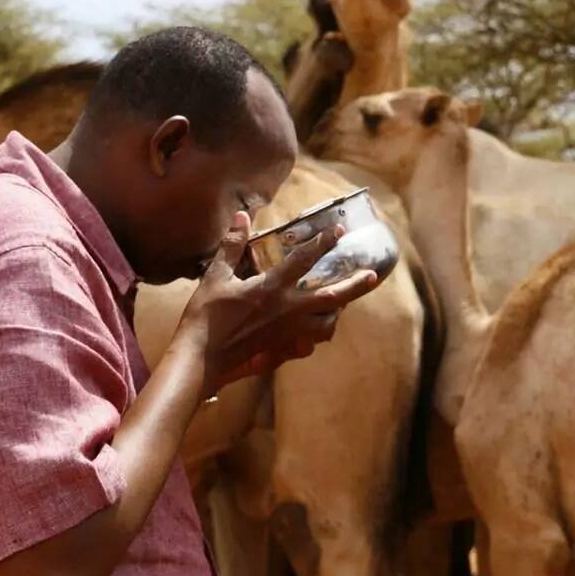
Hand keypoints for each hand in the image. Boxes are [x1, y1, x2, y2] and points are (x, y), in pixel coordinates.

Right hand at [177, 211, 377, 396]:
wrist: (201, 358)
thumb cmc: (205, 316)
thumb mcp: (215, 277)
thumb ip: (231, 246)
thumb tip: (242, 216)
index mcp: (271, 288)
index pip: (303, 261)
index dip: (322, 243)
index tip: (338, 231)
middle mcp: (286, 310)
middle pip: (332, 298)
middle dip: (355, 285)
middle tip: (373, 275)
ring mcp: (287, 332)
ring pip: (326, 323)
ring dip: (338, 312)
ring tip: (345, 303)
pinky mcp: (282, 348)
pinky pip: (311, 342)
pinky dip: (318, 334)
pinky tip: (318, 329)